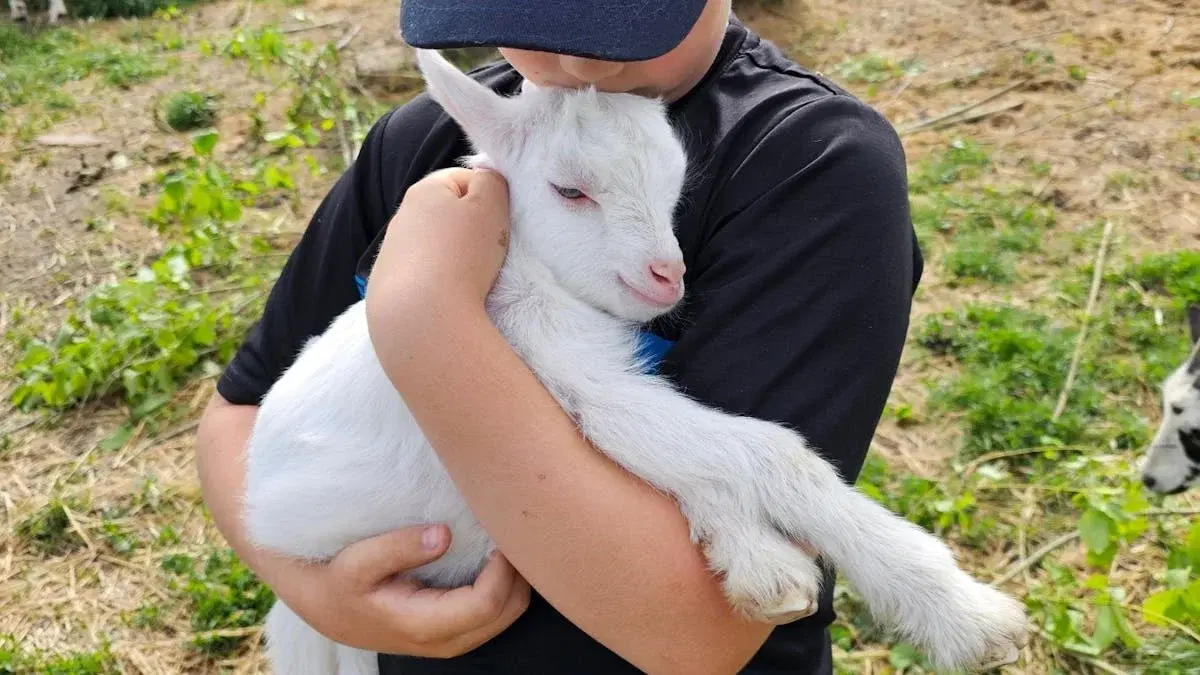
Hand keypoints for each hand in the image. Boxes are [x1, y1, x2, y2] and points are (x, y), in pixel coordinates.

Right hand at [282, 524, 530, 657]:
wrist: (326, 608)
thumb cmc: (340, 581)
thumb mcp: (359, 560)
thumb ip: (401, 547)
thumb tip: (445, 534)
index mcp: (424, 624)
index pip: (487, 603)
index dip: (504, 568)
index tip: (500, 534)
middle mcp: (445, 640)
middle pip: (508, 611)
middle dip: (518, 572)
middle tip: (510, 531)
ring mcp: (453, 639)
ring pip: (508, 614)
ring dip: (515, 578)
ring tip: (504, 540)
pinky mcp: (455, 631)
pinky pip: (497, 612)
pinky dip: (505, 585)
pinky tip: (495, 557)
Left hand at [368, 166, 510, 310]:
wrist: (422, 318)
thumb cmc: (462, 256)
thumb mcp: (491, 206)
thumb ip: (492, 181)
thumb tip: (484, 179)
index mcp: (424, 190)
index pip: (464, 178)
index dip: (487, 198)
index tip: (498, 224)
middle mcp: (401, 216)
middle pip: (446, 214)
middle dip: (468, 229)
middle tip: (488, 252)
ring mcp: (391, 252)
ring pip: (433, 245)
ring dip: (452, 256)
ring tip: (469, 279)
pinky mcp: (387, 285)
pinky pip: (420, 274)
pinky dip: (435, 281)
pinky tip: (447, 296)